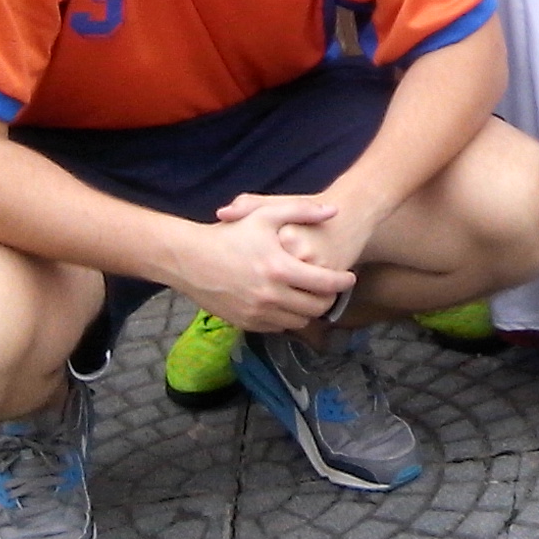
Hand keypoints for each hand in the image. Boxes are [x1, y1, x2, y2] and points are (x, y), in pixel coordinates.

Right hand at [172, 197, 354, 330]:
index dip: (343, 282)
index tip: (349, 277)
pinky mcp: (245, 322)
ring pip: (299, 321)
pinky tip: (287, 302)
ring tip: (310, 295)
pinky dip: (288, 318)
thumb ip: (302, 211)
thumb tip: (334, 211)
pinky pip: (278, 327)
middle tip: (331, 288)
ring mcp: (257, 312)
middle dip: (329, 298)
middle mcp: (270, 295)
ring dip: (309, 310)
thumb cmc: (229, 234)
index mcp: (279, 269)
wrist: (189, 260)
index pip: (325, 284)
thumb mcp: (265, 215)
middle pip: (316, 307)